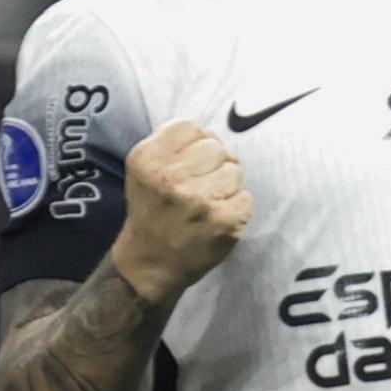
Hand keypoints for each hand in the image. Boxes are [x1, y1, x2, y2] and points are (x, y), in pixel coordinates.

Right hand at [111, 119, 252, 301]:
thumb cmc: (152, 210)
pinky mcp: (222, 222)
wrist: (150, 263)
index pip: (191, 127)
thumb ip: (172, 144)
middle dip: (214, 164)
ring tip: (207, 204)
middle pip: (216, 147)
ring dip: (226, 186)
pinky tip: (217, 219)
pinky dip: (236, 208)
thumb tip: (212, 134)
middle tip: (200, 187)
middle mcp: (169, 178)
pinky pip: (246, 197)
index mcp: (147, 159)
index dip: (197, 142)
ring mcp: (197, 201)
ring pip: (234, 170)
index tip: (190, 163)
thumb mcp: (144, 169)